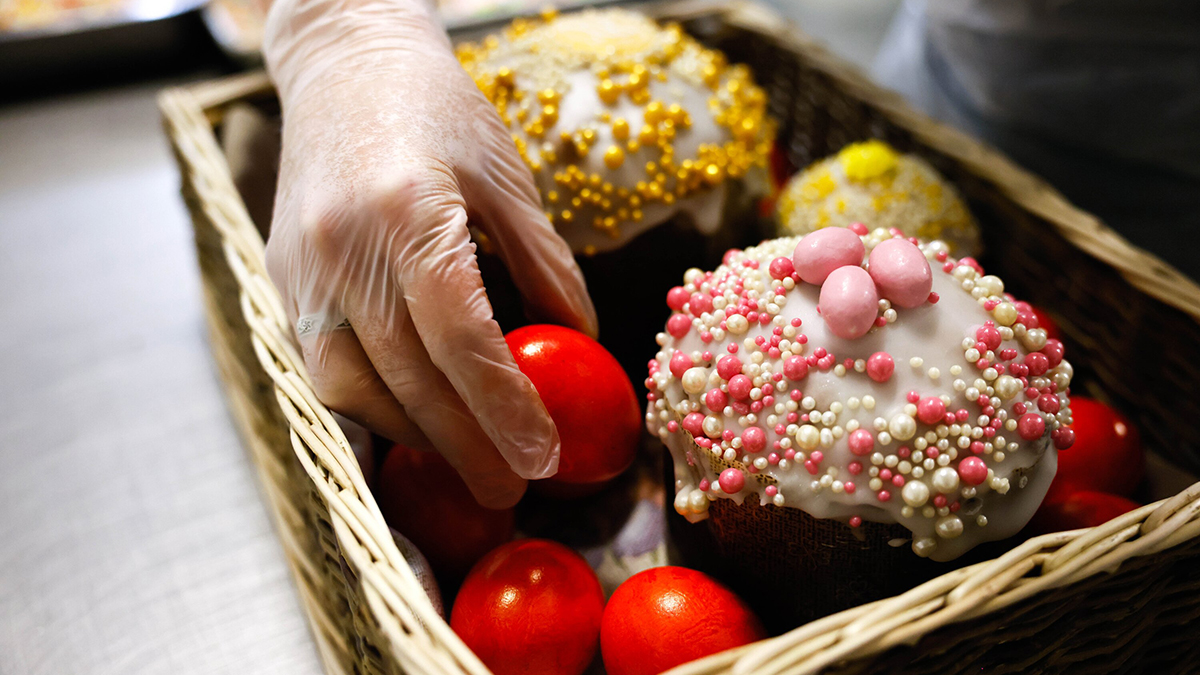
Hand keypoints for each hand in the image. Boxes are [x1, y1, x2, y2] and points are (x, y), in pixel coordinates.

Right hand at [262, 0, 596, 506]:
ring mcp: (301, 266)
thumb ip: (545, 264)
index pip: (459, 337)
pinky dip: (371, 405)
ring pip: (349, 386)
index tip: (542, 456)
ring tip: (468, 461)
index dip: (503, 407)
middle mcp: (341, 247)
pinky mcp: (280, 278)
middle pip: (405, 377)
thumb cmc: (438, 109)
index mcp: (406, 211)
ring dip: (412, 436)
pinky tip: (413, 423)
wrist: (343, 65)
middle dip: (464, 447)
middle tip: (512, 490)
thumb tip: (580, 339)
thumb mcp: (508, 177)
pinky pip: (321, 365)